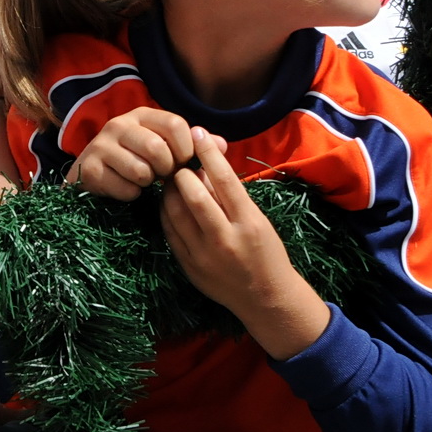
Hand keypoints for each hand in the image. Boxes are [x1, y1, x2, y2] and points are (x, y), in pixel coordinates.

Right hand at [69, 107, 223, 199]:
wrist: (93, 176)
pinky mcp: (90, 168)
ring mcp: (101, 145)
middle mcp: (119, 124)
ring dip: (147, 183)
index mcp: (142, 115)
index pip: (176, 124)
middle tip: (161, 174)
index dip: (186, 149)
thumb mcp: (165, 148)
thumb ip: (193, 146)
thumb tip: (221, 144)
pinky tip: (125, 188)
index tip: (183, 162)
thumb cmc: (137, 160)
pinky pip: (125, 188)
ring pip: (141, 171)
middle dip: (166, 169)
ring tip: (142, 180)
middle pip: (158, 148)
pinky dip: (131, 194)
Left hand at [161, 128, 328, 359]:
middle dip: (183, 173)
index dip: (209, 154)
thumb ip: (233, 193)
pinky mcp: (188, 266)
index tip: (198, 134)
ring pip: (175, 212)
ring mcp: (204, 255)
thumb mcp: (257, 219)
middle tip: (180, 162)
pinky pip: (169, 231)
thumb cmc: (265, 251)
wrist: (265, 298)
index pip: (225, 181)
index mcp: (248, 224)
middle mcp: (225, 239)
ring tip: (173, 180)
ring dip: (170, 190)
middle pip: (194, 196)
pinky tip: (169, 201)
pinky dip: (166, 211)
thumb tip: (208, 161)